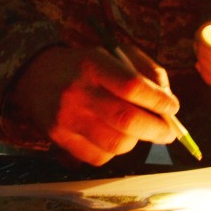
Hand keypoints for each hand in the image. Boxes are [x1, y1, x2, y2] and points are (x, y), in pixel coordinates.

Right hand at [9, 43, 179, 165]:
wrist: (37, 77)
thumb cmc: (87, 65)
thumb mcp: (116, 54)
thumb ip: (146, 72)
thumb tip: (169, 101)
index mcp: (93, 64)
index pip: (132, 86)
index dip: (158, 101)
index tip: (173, 107)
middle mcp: (77, 92)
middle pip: (126, 120)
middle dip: (156, 129)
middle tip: (169, 132)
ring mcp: (66, 119)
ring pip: (116, 143)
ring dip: (137, 141)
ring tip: (140, 131)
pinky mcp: (60, 139)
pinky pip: (99, 157)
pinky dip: (116, 150)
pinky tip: (115, 136)